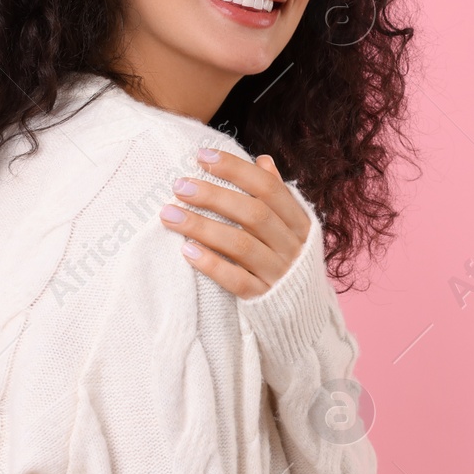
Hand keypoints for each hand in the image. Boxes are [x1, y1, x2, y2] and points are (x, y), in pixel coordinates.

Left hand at [158, 148, 313, 299]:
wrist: (303, 317)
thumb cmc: (289, 263)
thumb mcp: (292, 228)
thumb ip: (277, 196)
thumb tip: (263, 159)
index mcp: (300, 223)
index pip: (269, 188)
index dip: (236, 170)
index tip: (202, 156)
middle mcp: (292, 246)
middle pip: (254, 214)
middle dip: (214, 196)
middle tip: (179, 186)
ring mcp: (280, 274)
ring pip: (242, 245)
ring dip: (203, 227)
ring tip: (170, 215)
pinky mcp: (263, 299)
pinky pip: (237, 281)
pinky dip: (212, 265)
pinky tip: (187, 251)